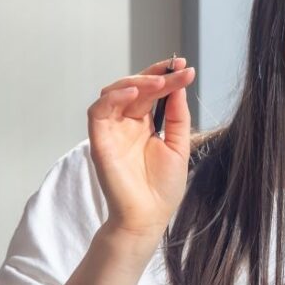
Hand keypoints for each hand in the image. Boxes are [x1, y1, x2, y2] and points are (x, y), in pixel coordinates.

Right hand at [87, 57, 196, 236]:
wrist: (148, 217)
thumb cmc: (162, 188)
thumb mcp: (179, 146)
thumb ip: (178, 116)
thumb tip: (179, 87)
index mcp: (145, 124)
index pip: (152, 92)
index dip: (166, 76)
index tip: (185, 68)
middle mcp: (126, 124)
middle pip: (135, 87)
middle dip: (156, 75)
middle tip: (177, 70)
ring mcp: (112, 130)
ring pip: (114, 92)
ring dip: (136, 81)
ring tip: (159, 82)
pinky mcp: (99, 140)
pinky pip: (98, 110)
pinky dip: (114, 97)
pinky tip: (135, 93)